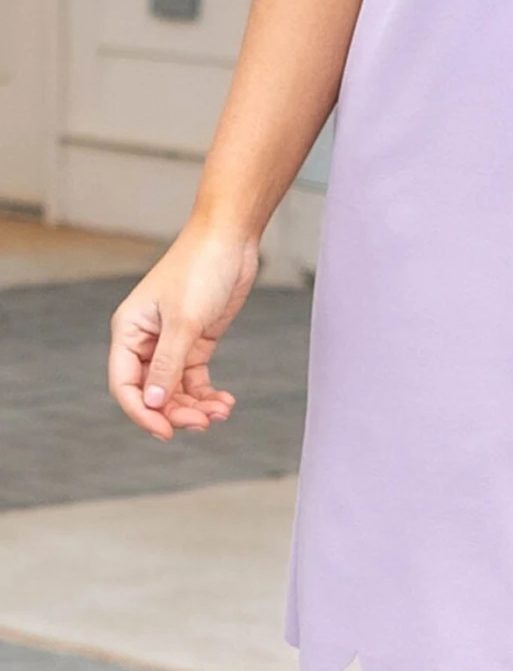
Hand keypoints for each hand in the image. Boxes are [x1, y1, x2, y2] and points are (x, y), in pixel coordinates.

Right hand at [107, 219, 259, 441]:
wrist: (230, 239)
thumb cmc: (200, 269)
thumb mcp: (184, 321)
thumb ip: (168, 365)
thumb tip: (153, 404)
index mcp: (129, 331)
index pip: (125, 384)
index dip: (142, 412)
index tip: (166, 432)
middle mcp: (146, 340)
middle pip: (153, 391)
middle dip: (175, 411)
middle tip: (202, 422)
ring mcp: (172, 341)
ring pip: (175, 388)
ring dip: (194, 405)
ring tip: (220, 413)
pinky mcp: (196, 339)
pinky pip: (194, 377)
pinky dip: (207, 393)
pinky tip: (224, 402)